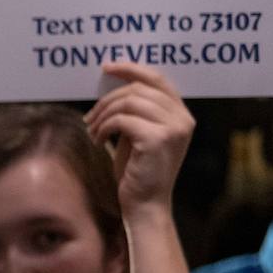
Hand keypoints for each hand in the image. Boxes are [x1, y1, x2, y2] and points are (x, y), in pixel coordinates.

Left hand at [84, 62, 193, 217]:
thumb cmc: (138, 171)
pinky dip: (104, 127)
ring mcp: (173, 128)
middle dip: (107, 100)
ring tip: (92, 131)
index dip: (131, 69)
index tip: (107, 67)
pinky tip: (98, 140)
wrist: (145, 204)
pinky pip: (122, 119)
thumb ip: (135, 111)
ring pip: (128, 102)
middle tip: (89, 117)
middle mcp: (183, 119)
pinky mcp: (157, 139)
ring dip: (103, 114)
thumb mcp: (138, 134)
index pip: (158, 79)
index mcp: (181, 115)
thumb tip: (113, 87)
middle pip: (138, 89)